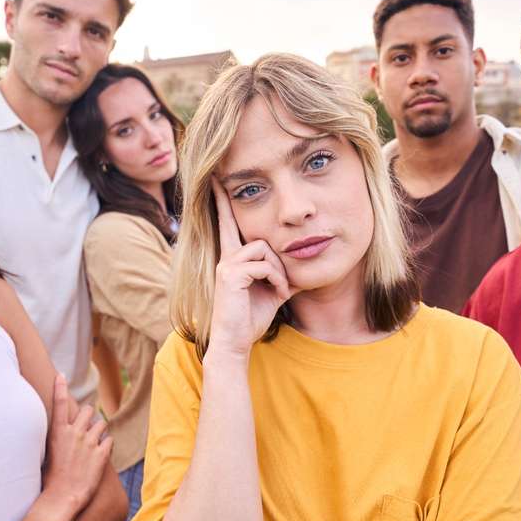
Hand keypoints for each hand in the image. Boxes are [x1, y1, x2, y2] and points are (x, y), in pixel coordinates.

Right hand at [42, 374, 111, 512]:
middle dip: (89, 416)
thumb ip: (56, 440)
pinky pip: (110, 440)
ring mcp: (89, 443)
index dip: (60, 387)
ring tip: (94, 444)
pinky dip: (107, 445)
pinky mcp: (102, 454)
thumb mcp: (48, 455)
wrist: (62, 497)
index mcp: (58, 432)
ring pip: (102, 424)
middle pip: (87, 410)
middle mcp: (74, 433)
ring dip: (100, 431)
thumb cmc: (51, 479)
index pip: (59, 403)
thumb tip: (60, 435)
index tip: (61, 376)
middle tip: (87, 427)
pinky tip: (101, 455)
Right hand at [207, 179, 292, 356]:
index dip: (222, 201)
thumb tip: (303, 267)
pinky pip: (264, 265)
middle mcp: (226, 256)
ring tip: (280, 290)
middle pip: (262, 238)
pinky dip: (277, 279)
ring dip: (280, 271)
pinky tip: (277, 293)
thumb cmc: (251, 318)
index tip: (217, 178)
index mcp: (233, 257)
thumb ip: (283, 274)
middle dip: (279, 260)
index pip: (228, 222)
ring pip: (265, 249)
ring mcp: (226, 264)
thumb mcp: (273, 291)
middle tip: (282, 284)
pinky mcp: (231, 274)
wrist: (235, 342)